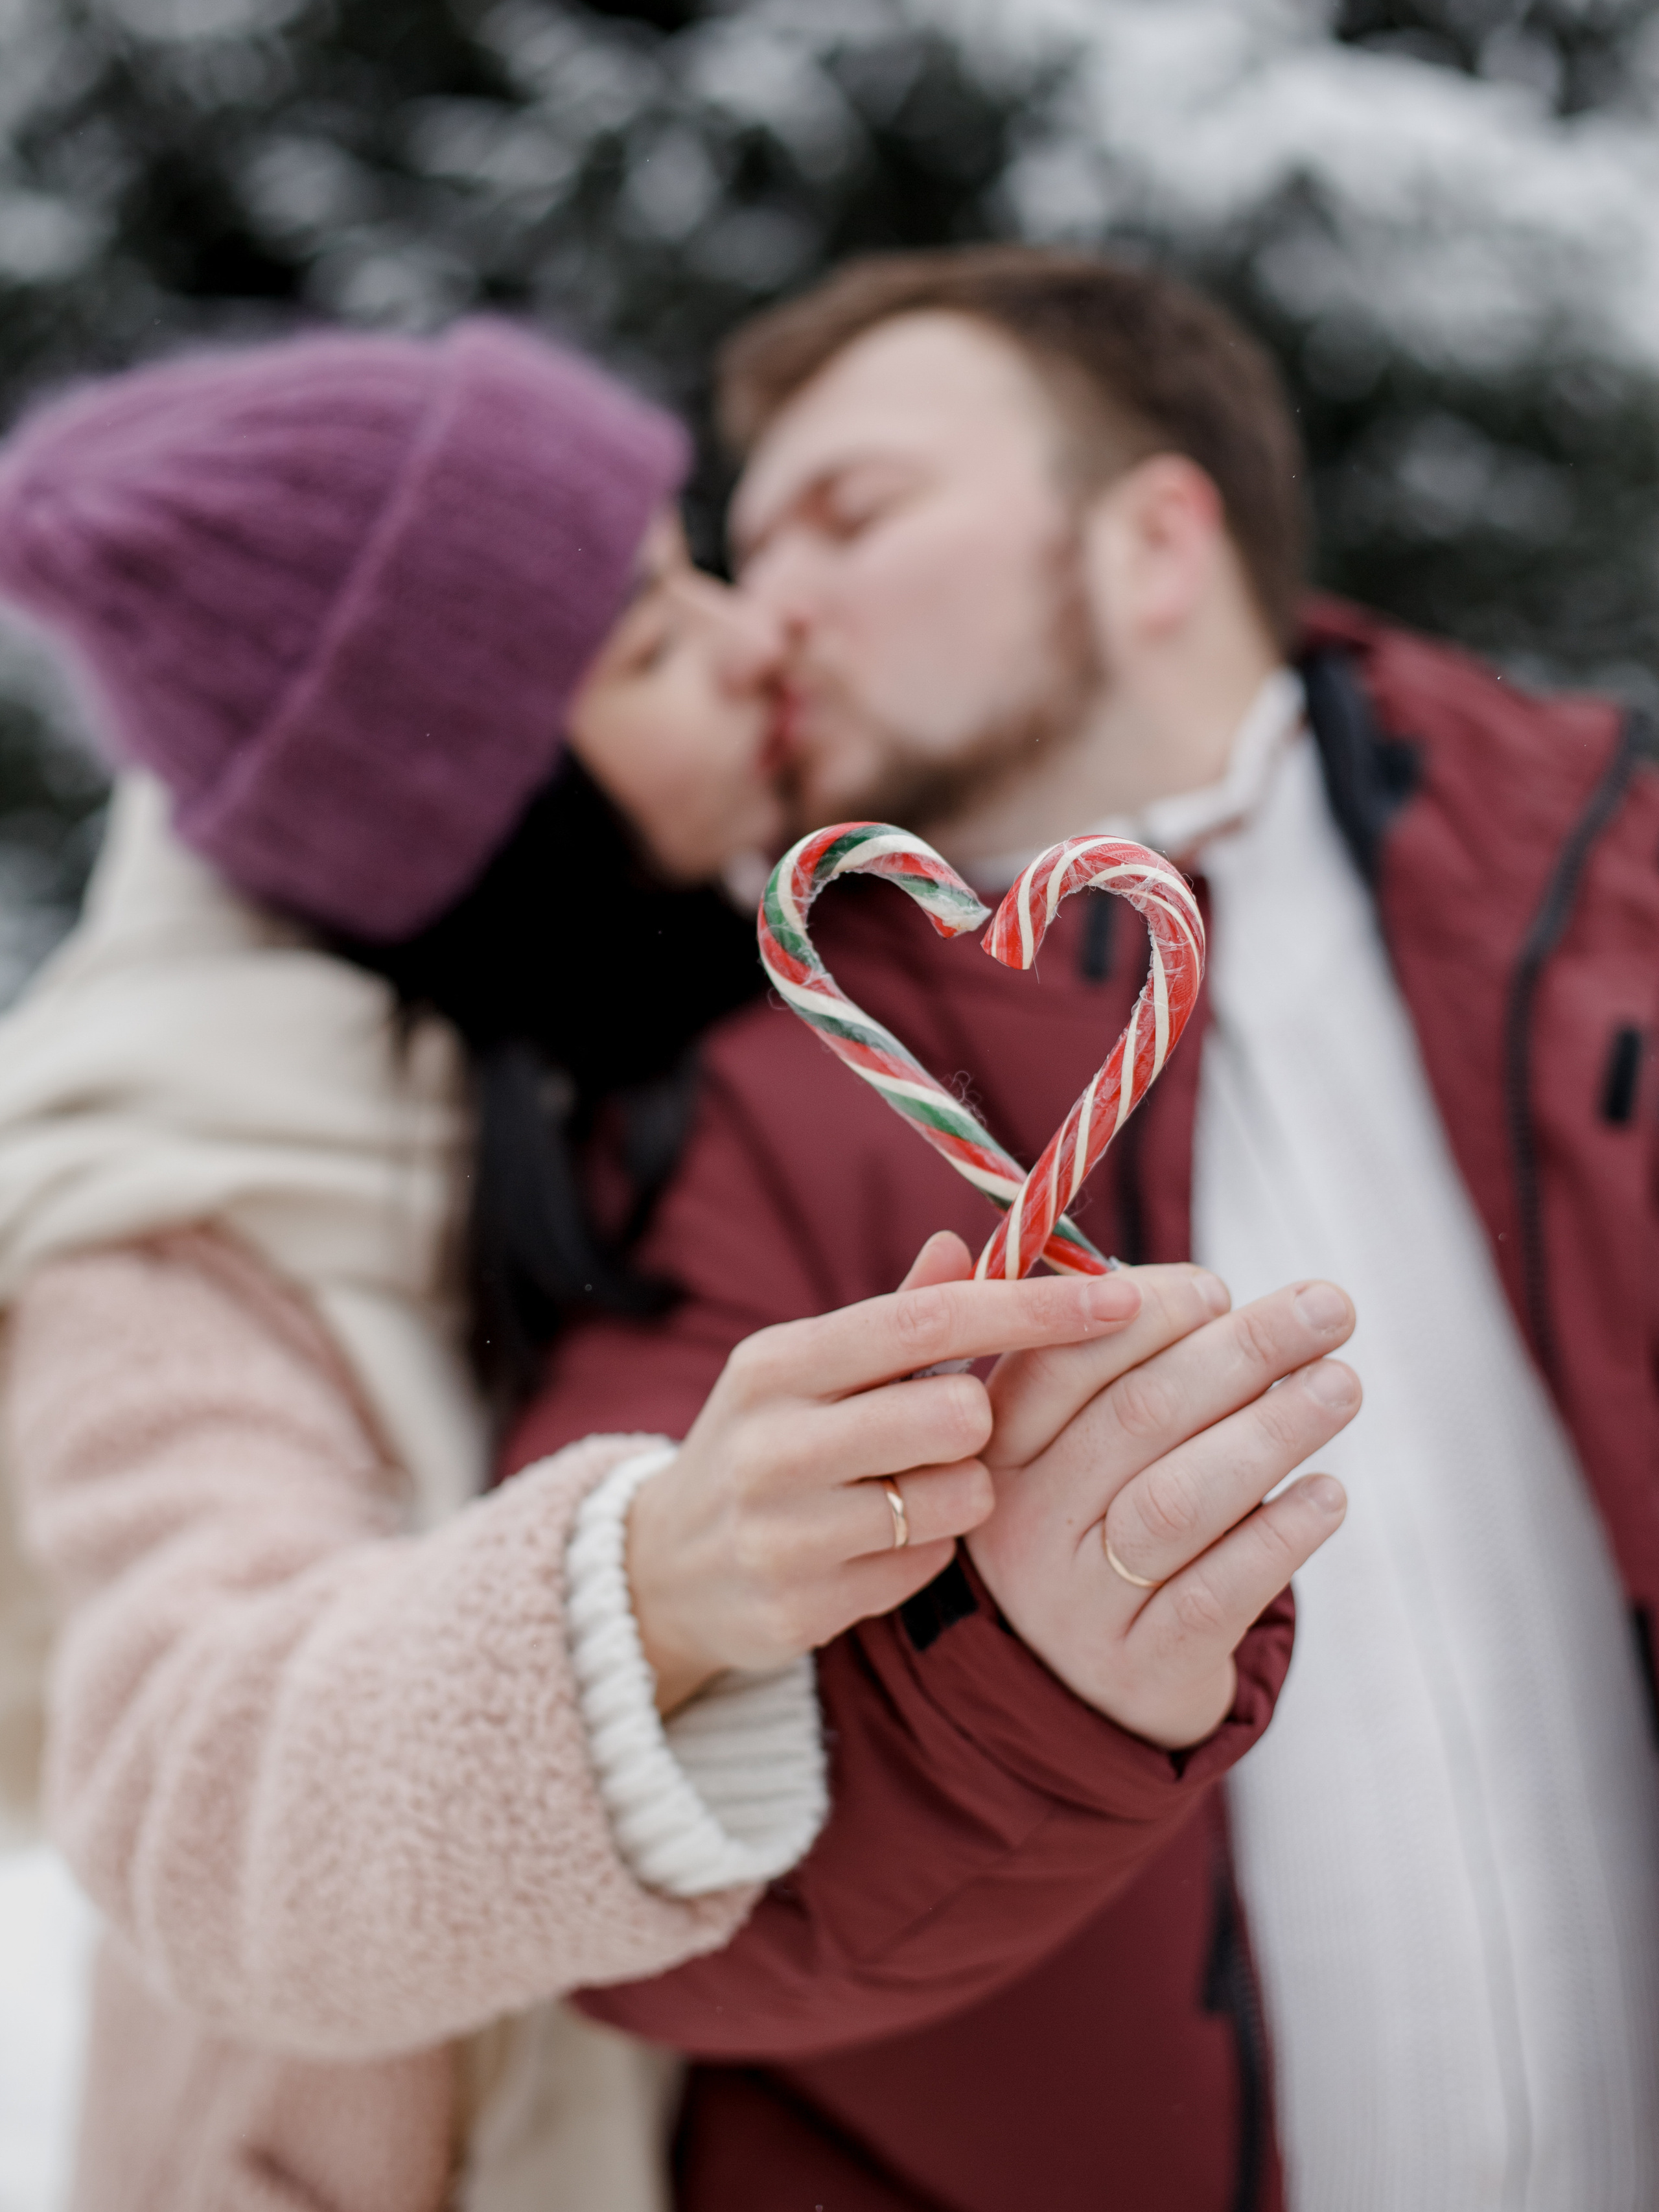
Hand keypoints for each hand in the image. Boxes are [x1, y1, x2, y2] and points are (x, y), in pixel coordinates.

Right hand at [626, 1236, 1142, 1713]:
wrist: (661, 1568)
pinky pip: (926, 1567)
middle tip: (946, 1429)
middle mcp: (772, 1441)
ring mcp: (781, 1531)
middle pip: (955, 1413)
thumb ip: (898, 1313)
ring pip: (954, 1497)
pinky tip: (877, 1544)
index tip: (1118, 1298)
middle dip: (978, 1421)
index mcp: (779, 1362)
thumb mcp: (809, 1370)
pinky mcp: (798, 1607)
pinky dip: (923, 1550)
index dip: (1031, 1309)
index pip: (928, 1320)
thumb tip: (965, 1243)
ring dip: (958, 1492)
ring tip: (906, 1490)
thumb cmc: (769, 1443)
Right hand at [968, 1256, 1358, 1749]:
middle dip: (1243, 1350)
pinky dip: (1277, 1536)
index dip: (1148, 1312)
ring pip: (1178, 1501)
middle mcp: (1025, 1524)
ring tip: (1343, 1385)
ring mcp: (1078, 1603)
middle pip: (1137, 1416)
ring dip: (1272, 1431)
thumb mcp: (1067, 1452)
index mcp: (999, 1452)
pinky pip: (1215, 1593)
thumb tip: (1191, 1289)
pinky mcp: (1142, 1668)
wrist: (1070, 1695)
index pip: (1063, 1362)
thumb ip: (1105, 1366)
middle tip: (1328, 1310)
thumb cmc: (1093, 1529)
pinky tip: (1328, 1495)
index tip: (1223, 1290)